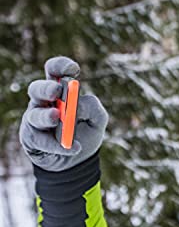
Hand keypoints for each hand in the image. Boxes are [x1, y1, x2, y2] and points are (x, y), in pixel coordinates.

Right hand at [19, 56, 108, 171]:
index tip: (74, 69)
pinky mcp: (32, 138)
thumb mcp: (97, 120)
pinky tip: (72, 148)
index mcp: (60, 91)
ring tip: (57, 117)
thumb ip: (93, 108)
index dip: (61, 66)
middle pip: (38, 89)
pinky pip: (40, 140)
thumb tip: (78, 104)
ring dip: (46, 116)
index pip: (55, 71)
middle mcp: (44, 102)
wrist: (79, 160)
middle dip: (46, 88)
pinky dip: (56, 145)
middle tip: (56, 90)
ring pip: (35, 114)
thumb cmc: (86, 133)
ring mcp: (35, 119)